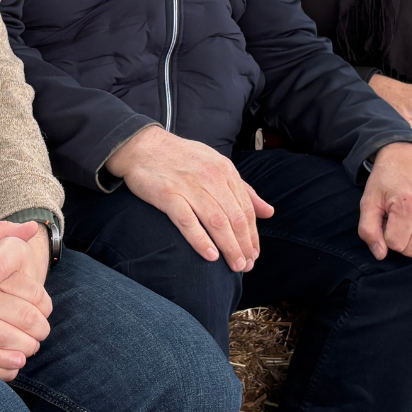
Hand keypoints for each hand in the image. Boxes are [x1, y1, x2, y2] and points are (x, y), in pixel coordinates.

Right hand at [0, 221, 52, 381]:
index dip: (43, 304)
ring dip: (24, 347)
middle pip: (22, 317)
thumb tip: (33, 226)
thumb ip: (4, 231)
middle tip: (42, 332)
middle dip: (38, 328)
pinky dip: (0, 363)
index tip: (45, 309)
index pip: (29, 292)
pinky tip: (13, 364)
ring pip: (4, 339)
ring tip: (30, 348)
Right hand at [104, 125, 273, 271]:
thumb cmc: (182, 158)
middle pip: (235, 217)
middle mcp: (210, 177)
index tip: (254, 254)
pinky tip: (210, 256)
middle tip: (246, 266)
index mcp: (224, 170)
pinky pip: (188, 221)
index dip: (253, 235)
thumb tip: (269, 212)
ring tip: (235, 266)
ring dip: (229, 247)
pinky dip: (201, 240)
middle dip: (244, 245)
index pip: (246, 208)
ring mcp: (189, 186)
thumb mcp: (216, 165)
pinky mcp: (168, 195)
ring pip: (217, 222)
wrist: (143, 146)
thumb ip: (243, 189)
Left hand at [358, 141, 411, 259]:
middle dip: (398, 240)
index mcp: (407, 205)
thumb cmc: (386, 178)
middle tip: (394, 220)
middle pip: (411, 250)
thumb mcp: (368, 200)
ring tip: (406, 221)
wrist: (408, 155)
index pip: (395, 244)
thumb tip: (380, 255)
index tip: (384, 219)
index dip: (385, 235)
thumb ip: (368, 229)